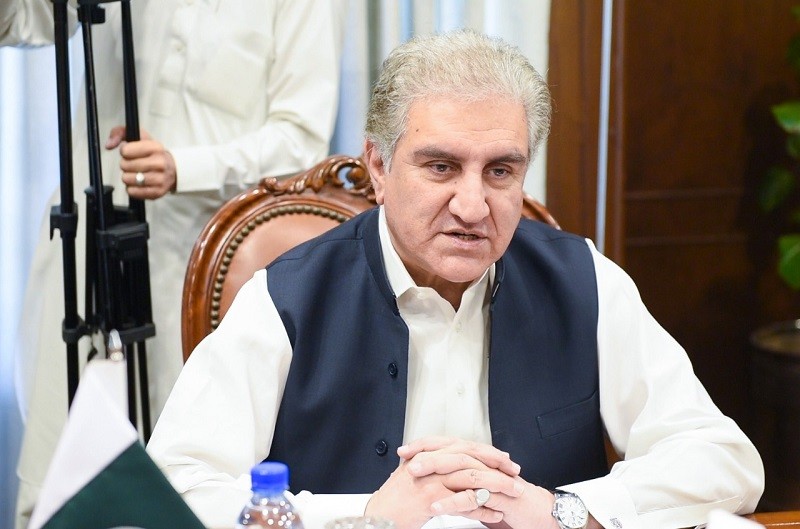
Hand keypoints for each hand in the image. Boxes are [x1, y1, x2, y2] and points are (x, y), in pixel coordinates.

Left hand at [107, 126, 176, 198]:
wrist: (173, 169)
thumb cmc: (152, 153)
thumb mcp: (139, 136)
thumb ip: (119, 133)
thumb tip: (109, 145)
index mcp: (155, 147)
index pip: (126, 150)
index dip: (124, 152)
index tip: (130, 152)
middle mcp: (160, 163)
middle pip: (125, 165)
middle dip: (125, 164)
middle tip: (132, 164)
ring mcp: (160, 179)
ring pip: (127, 179)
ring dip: (127, 177)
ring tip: (135, 173)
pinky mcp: (157, 192)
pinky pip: (132, 192)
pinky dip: (131, 188)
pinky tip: (137, 183)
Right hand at [366, 437, 523, 528]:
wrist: (379, 517)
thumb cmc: (395, 500)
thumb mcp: (413, 474)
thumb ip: (432, 465)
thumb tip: (453, 461)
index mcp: (427, 454)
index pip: (463, 446)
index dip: (486, 451)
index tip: (504, 458)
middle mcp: (430, 463)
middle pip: (470, 456)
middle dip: (497, 463)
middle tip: (515, 471)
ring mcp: (431, 481)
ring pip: (472, 478)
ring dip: (497, 485)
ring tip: (514, 492)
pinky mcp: (431, 500)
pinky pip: (464, 503)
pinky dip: (483, 510)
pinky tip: (496, 514)